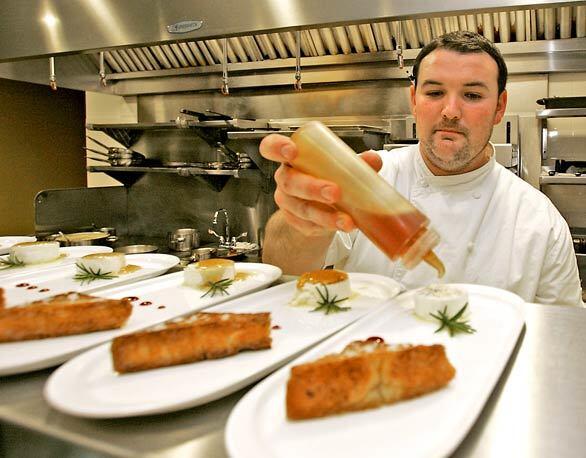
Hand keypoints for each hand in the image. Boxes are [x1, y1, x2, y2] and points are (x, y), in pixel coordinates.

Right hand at [259, 133, 382, 236]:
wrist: (317, 206)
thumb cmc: (323, 177)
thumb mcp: (338, 166)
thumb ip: (355, 161)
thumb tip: (373, 159)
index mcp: (291, 157)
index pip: (271, 147)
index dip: (277, 148)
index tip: (292, 151)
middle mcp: (285, 178)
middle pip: (290, 182)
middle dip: (312, 188)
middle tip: (334, 192)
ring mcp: (288, 202)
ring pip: (301, 209)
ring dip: (325, 216)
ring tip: (346, 220)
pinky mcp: (295, 221)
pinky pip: (307, 225)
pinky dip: (326, 227)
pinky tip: (341, 225)